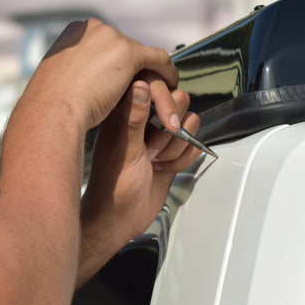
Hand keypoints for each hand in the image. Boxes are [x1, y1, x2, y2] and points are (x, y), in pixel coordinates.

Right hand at [20, 19, 183, 133]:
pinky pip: (158, 59)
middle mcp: (93, 28)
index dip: (117, 64)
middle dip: (136, 69)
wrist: (52, 112)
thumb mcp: (58, 81)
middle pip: (125, 48)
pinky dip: (167, 72)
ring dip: (152, 75)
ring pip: (142, 56)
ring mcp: (111, 37)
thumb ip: (74, 72)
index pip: (106, 45)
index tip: (125, 79)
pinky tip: (172, 87)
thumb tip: (80, 79)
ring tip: (160, 94)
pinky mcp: (128, 52)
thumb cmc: (51, 107)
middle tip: (146, 89)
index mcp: (74, 33)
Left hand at [78, 78, 202, 285]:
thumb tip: (140, 85)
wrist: (119, 220)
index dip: (165, 102)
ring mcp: (158, 136)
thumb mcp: (125, 151)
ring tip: (157, 162)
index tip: (164, 124)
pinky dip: (184, 158)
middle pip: (178, 101)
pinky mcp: (170, 152)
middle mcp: (143, 120)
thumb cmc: (112, 187)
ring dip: (178, 145)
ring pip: (188, 122)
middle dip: (173, 128)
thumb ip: (135, 117)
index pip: (155, 85)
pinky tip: (166, 169)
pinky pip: (192, 143)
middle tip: (154, 150)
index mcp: (124, 112)